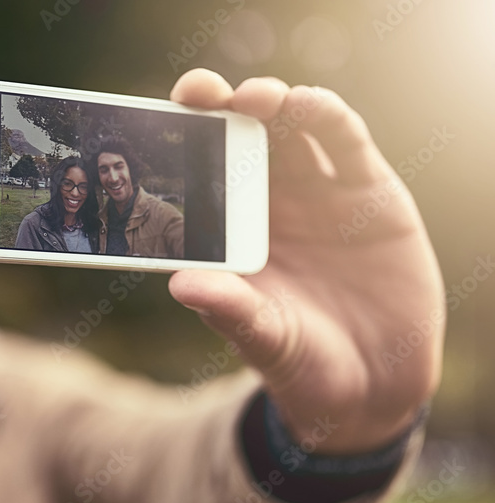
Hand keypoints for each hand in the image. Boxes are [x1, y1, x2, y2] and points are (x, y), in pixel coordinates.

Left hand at [167, 69, 443, 453]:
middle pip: (240, 139)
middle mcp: (271, 204)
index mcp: (231, 233)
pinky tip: (308, 105)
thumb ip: (231, 310)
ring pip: (291, 129)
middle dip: (218, 108)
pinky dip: (326, 117)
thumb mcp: (265, 340)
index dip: (179, 146)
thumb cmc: (304, 362)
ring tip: (254, 99)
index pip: (199, 177)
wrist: (374, 386)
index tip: (151, 123)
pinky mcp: (369, 192)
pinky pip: (345, 142)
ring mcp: (320, 194)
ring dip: (272, 104)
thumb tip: (180, 284)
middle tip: (196, 93)